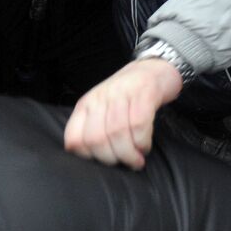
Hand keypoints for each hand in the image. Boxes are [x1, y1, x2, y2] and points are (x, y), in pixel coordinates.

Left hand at [63, 57, 183, 168]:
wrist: (155, 67)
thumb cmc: (129, 94)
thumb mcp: (104, 108)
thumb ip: (93, 128)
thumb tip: (90, 158)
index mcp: (87, 104)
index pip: (75, 138)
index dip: (87, 156)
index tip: (103, 161)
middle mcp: (101, 98)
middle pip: (96, 139)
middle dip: (111, 158)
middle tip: (124, 163)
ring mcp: (123, 93)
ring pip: (117, 133)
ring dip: (129, 153)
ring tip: (137, 159)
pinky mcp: (145, 93)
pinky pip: (139, 124)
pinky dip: (142, 141)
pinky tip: (145, 146)